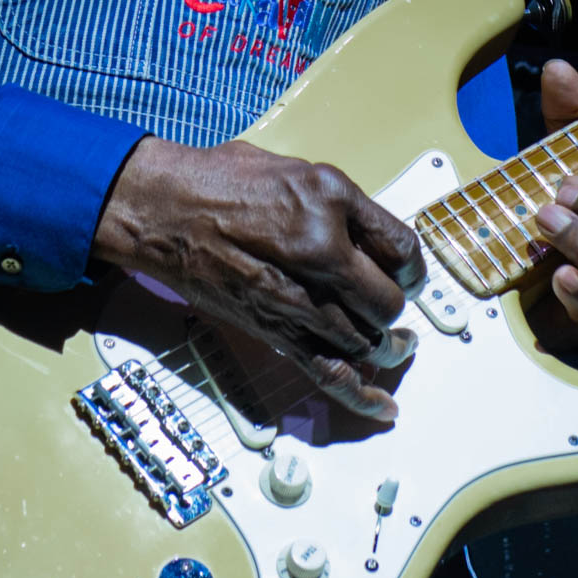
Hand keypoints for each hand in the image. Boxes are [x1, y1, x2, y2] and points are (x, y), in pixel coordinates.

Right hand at [93, 137, 425, 420]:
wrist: (164, 212)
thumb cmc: (219, 184)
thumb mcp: (295, 170)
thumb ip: (342, 207)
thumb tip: (374, 240)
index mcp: (332, 203)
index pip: (404, 249)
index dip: (414, 267)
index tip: (409, 274)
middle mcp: (323, 252)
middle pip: (389, 301)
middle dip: (396, 307)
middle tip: (389, 304)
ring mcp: (301, 299)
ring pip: (369, 340)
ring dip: (387, 346)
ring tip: (395, 345)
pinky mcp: (278, 332)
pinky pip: (330, 372)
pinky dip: (362, 395)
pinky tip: (384, 406)